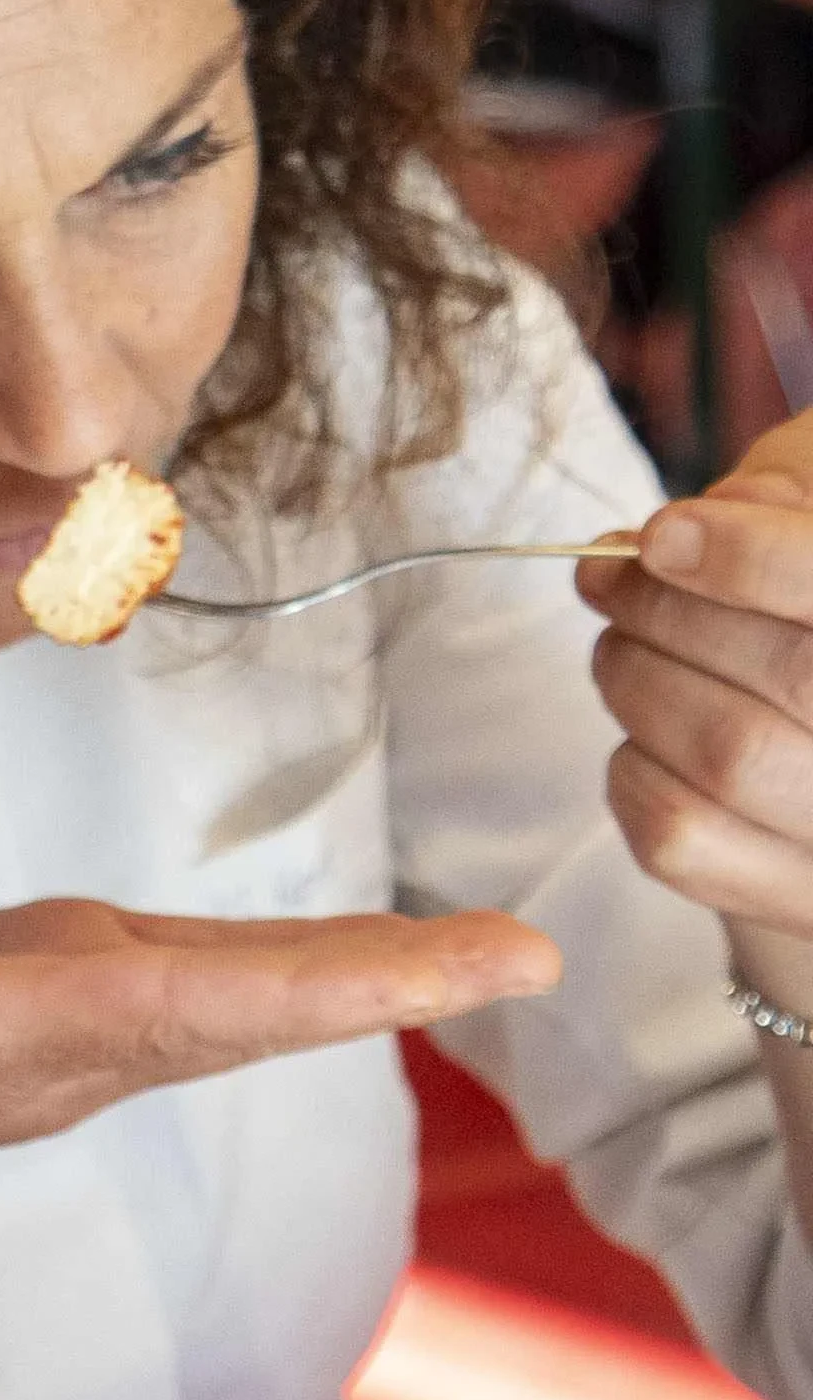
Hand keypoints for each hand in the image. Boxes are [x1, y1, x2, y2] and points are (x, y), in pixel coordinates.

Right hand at [0, 872, 562, 1303]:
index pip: (169, 1006)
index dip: (307, 986)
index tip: (429, 976)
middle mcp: (52, 1056)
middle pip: (244, 1017)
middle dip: (385, 986)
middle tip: (526, 955)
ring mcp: (63, 1045)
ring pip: (239, 1007)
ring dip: (364, 977)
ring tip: (486, 949)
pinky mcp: (59, 1021)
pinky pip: (207, 995)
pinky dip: (300, 973)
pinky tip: (368, 956)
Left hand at [588, 430, 812, 991]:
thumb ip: (793, 497)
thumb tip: (696, 528)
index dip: (749, 556)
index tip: (661, 534)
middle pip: (789, 674)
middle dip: (667, 610)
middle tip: (607, 575)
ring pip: (729, 758)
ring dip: (638, 682)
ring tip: (620, 643)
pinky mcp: (806, 902)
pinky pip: (683, 842)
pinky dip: (632, 773)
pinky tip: (646, 735)